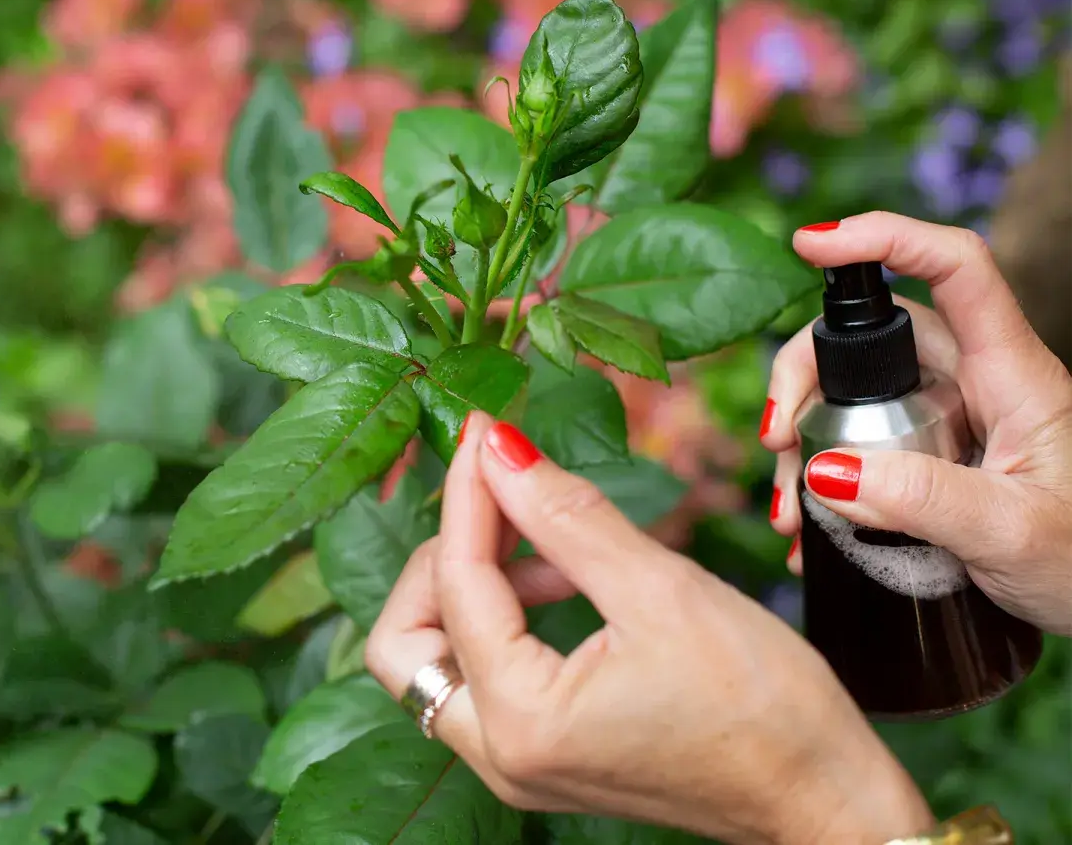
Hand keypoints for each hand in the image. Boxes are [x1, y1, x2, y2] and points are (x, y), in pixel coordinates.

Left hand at [366, 413, 932, 843]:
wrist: (824, 799)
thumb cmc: (765, 707)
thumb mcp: (660, 590)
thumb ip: (566, 516)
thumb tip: (498, 450)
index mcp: (521, 721)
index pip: (456, 583)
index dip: (468, 495)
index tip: (485, 430)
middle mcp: (499, 756)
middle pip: (404, 640)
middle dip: (440, 559)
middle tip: (499, 501)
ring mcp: (515, 765)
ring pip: (436, 659)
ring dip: (471, 588)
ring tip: (545, 543)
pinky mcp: (540, 758)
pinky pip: (480, 678)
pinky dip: (498, 621)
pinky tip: (558, 582)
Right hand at [763, 212, 1071, 634]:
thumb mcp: (1012, 534)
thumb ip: (924, 499)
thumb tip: (824, 469)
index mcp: (1014, 374)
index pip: (956, 268)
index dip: (886, 238)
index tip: (812, 244)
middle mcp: (977, 384)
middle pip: (875, 336)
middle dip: (805, 379)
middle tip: (777, 442)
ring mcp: (949, 421)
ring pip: (853, 396)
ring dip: (805, 446)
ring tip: (790, 517)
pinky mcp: (930, 459)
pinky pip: (859, 449)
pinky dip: (821, 485)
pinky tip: (809, 536)